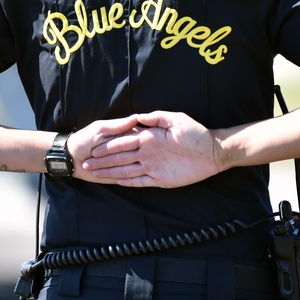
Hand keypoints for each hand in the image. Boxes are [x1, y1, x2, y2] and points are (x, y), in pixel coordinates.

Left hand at [65, 114, 139, 182]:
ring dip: (128, 167)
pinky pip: (128, 178)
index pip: (140, 136)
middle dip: (136, 155)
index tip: (139, 142)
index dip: (143, 139)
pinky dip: (125, 178)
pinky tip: (119, 176)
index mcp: (125, 135)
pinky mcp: (120, 175)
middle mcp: (128, 149)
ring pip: (135, 166)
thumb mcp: (100, 130)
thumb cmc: (84, 140)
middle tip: (122, 158)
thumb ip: (118, 126)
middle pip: (140, 153)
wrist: (72, 159)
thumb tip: (136, 117)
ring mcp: (125, 163)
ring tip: (113, 167)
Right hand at [81, 111, 221, 187]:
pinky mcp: (161, 179)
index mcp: (149, 137)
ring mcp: (153, 166)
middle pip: (120, 157)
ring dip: (111, 172)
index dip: (108, 146)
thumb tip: (137, 117)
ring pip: (126, 170)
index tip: (94, 150)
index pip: (124, 141)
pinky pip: (140, 181)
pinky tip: (116, 181)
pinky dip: (128, 182)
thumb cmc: (196, 133)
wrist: (213, 151)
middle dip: (103, 161)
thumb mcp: (177, 120)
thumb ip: (157, 118)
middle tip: (86, 164)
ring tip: (94, 174)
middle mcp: (147, 152)